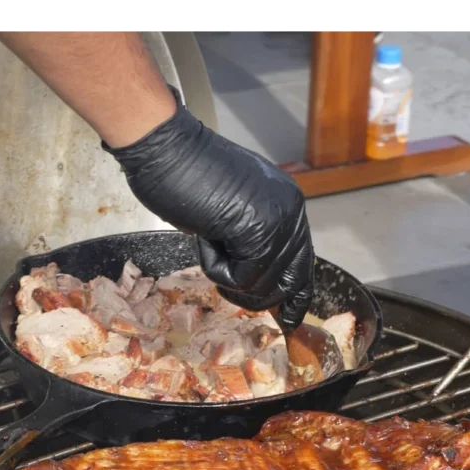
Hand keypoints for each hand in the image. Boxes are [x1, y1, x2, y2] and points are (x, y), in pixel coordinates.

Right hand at [103, 88, 313, 329]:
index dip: (295, 297)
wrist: (166, 150)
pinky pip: (241, 279)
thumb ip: (251, 237)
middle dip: (257, 296)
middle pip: (288, 284)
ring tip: (209, 239)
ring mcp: (279, 222)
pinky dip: (216, 268)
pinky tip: (206, 237)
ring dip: (227, 275)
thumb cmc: (186, 175)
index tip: (289, 320)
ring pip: (262, 286)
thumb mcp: (232, 210)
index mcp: (288, 205)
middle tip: (224, 282)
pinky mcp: (260, 233)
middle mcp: (292, 213)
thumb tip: (260, 278)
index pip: (303, 266)